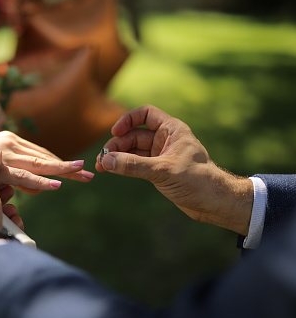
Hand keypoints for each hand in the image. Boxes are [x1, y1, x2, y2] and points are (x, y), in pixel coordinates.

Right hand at [0, 131, 93, 193]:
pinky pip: (21, 175)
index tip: (78, 170)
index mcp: (12, 140)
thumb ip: (14, 172)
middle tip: (89, 172)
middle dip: (68, 166)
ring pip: (38, 163)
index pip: (41, 153)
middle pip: (45, 157)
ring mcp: (3, 153)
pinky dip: (39, 181)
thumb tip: (34, 184)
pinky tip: (54, 185)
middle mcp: (11, 142)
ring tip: (80, 174)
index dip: (60, 162)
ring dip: (61, 170)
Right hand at [95, 105, 252, 234]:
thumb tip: (106, 160)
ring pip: (132, 150)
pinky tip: (111, 170)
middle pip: (134, 134)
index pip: (145, 114)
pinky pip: (136, 163)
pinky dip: (123, 166)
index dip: (128, 120)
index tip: (115, 132)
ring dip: (117, 157)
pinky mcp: (158, 170)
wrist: (215, 204)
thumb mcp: (163, 171)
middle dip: (117, 145)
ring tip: (102, 166)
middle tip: (102, 158)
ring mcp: (161, 155)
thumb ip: (133, 165)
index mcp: (172, 130)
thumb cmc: (198, 181)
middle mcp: (165, 140)